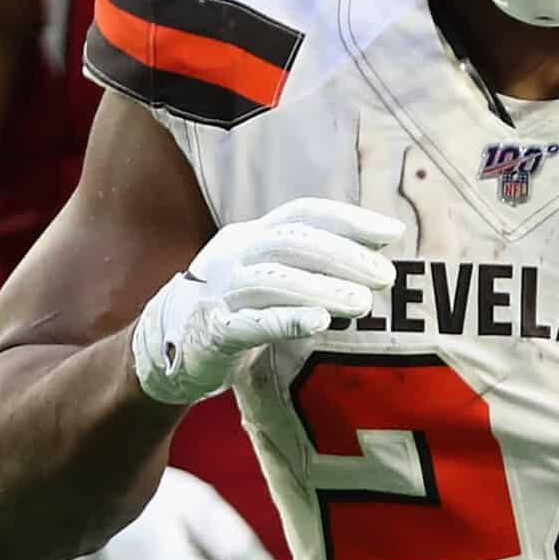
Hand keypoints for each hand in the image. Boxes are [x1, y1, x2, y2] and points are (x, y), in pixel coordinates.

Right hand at [129, 198, 401, 405]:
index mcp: (252, 234)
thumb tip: (378, 244)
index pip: (304, 213)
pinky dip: (286, 319)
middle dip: (343, 256)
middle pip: (292, 241)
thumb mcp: (269, 272)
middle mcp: (235, 253)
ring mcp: (220, 290)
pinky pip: (250, 321)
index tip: (393, 233)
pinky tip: (319, 322)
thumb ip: (313, 258)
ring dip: (321, 288)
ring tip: (363, 304)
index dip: (349, 219)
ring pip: (273, 279)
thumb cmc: (233, 305)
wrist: (165, 346)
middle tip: (385, 277)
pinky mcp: (211, 330)